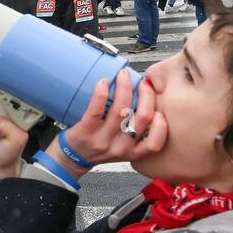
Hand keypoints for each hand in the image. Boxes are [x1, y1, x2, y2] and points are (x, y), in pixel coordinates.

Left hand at [51, 69, 166, 169]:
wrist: (71, 158)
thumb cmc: (98, 147)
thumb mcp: (122, 147)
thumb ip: (135, 131)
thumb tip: (148, 98)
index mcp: (132, 152)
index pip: (154, 144)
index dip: (161, 124)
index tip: (160, 107)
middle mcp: (119, 148)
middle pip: (142, 119)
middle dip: (147, 95)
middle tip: (144, 82)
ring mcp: (102, 141)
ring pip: (121, 111)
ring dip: (125, 87)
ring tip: (124, 75)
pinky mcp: (85, 132)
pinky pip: (96, 109)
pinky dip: (102, 92)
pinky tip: (104, 82)